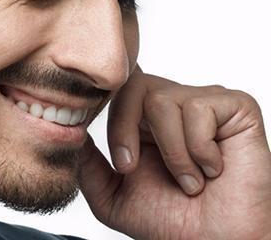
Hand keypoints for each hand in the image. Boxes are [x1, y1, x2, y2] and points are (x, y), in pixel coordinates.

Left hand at [79, 66, 270, 239]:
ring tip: (189, 181)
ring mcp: (204, 101)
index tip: (105, 145)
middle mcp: (173, 101)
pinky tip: (213, 169)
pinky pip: (199, 109)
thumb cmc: (173, 221)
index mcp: (144, 116)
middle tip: (131, 168)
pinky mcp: (235, 107)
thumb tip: (69, 131)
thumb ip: (87, 163)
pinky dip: (200, 150)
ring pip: (161, 100)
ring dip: (171, 153)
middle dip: (123, 129)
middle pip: (131, 84)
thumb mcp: (112, 195)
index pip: (117, 85)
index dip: (104, 104)